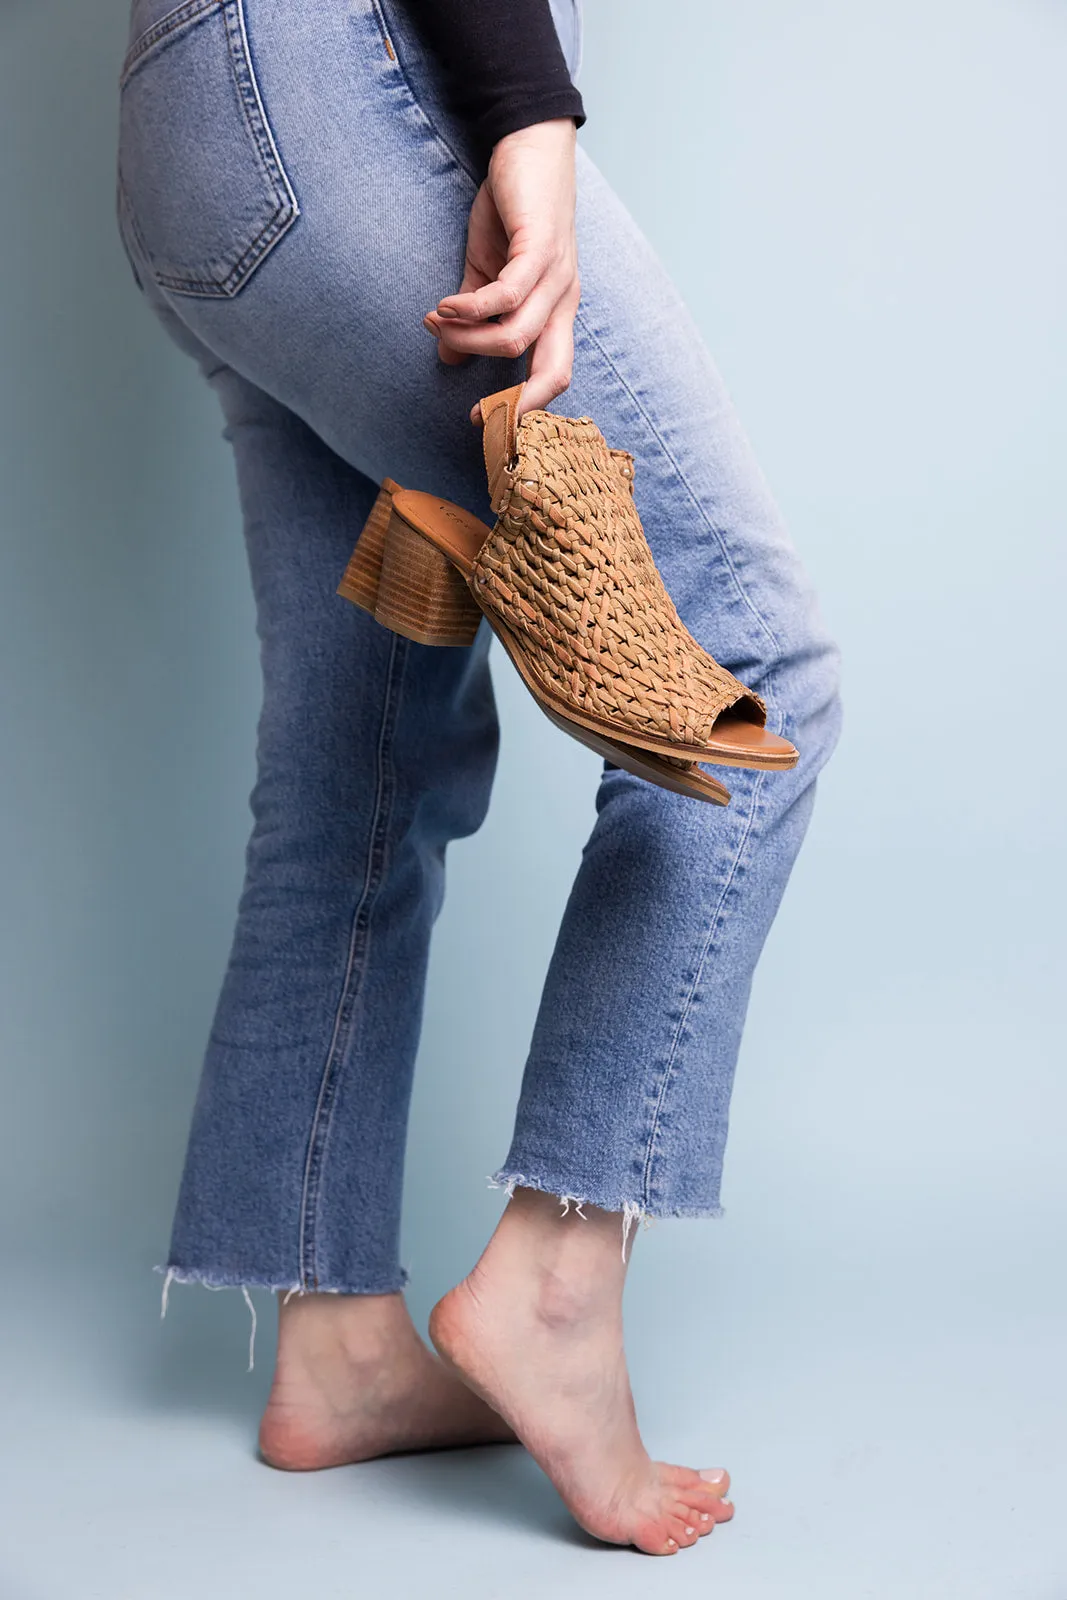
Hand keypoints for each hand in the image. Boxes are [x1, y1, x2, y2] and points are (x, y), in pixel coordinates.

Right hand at [423, 118, 579, 419]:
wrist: (528, 143)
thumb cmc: (511, 207)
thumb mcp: (487, 270)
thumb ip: (473, 316)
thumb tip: (448, 358)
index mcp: (556, 310)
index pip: (554, 373)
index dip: (525, 405)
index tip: (483, 420)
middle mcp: (564, 299)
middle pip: (555, 371)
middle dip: (515, 400)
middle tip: (473, 411)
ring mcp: (557, 275)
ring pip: (515, 335)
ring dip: (469, 339)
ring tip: (436, 325)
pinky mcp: (540, 248)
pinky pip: (506, 295)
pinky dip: (471, 308)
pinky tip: (443, 307)